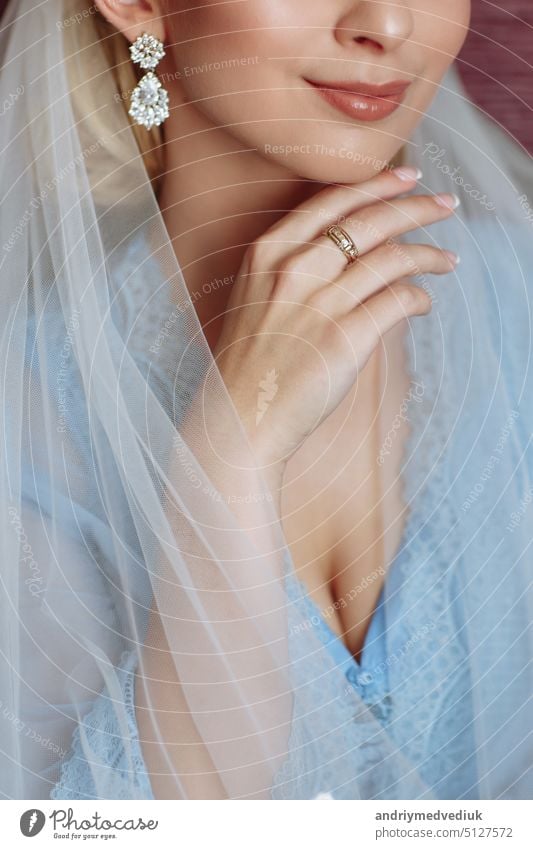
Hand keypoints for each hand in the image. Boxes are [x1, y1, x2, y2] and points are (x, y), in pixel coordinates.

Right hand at [213, 167, 458, 474]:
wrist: (240, 418)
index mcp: (268, 251)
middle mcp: (295, 268)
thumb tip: (351, 253)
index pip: (333, 201)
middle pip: (370, 221)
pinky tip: (423, 302)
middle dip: (416, 207)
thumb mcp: (254, 298)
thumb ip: (293, 269)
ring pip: (391, 258)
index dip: (377, 185)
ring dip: (428, 255)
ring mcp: (320, 302)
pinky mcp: (345, 338)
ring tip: (448, 260)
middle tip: (446, 203)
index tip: (408, 178)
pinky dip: (418, 298)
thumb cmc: (247, 363)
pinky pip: (397, 302)